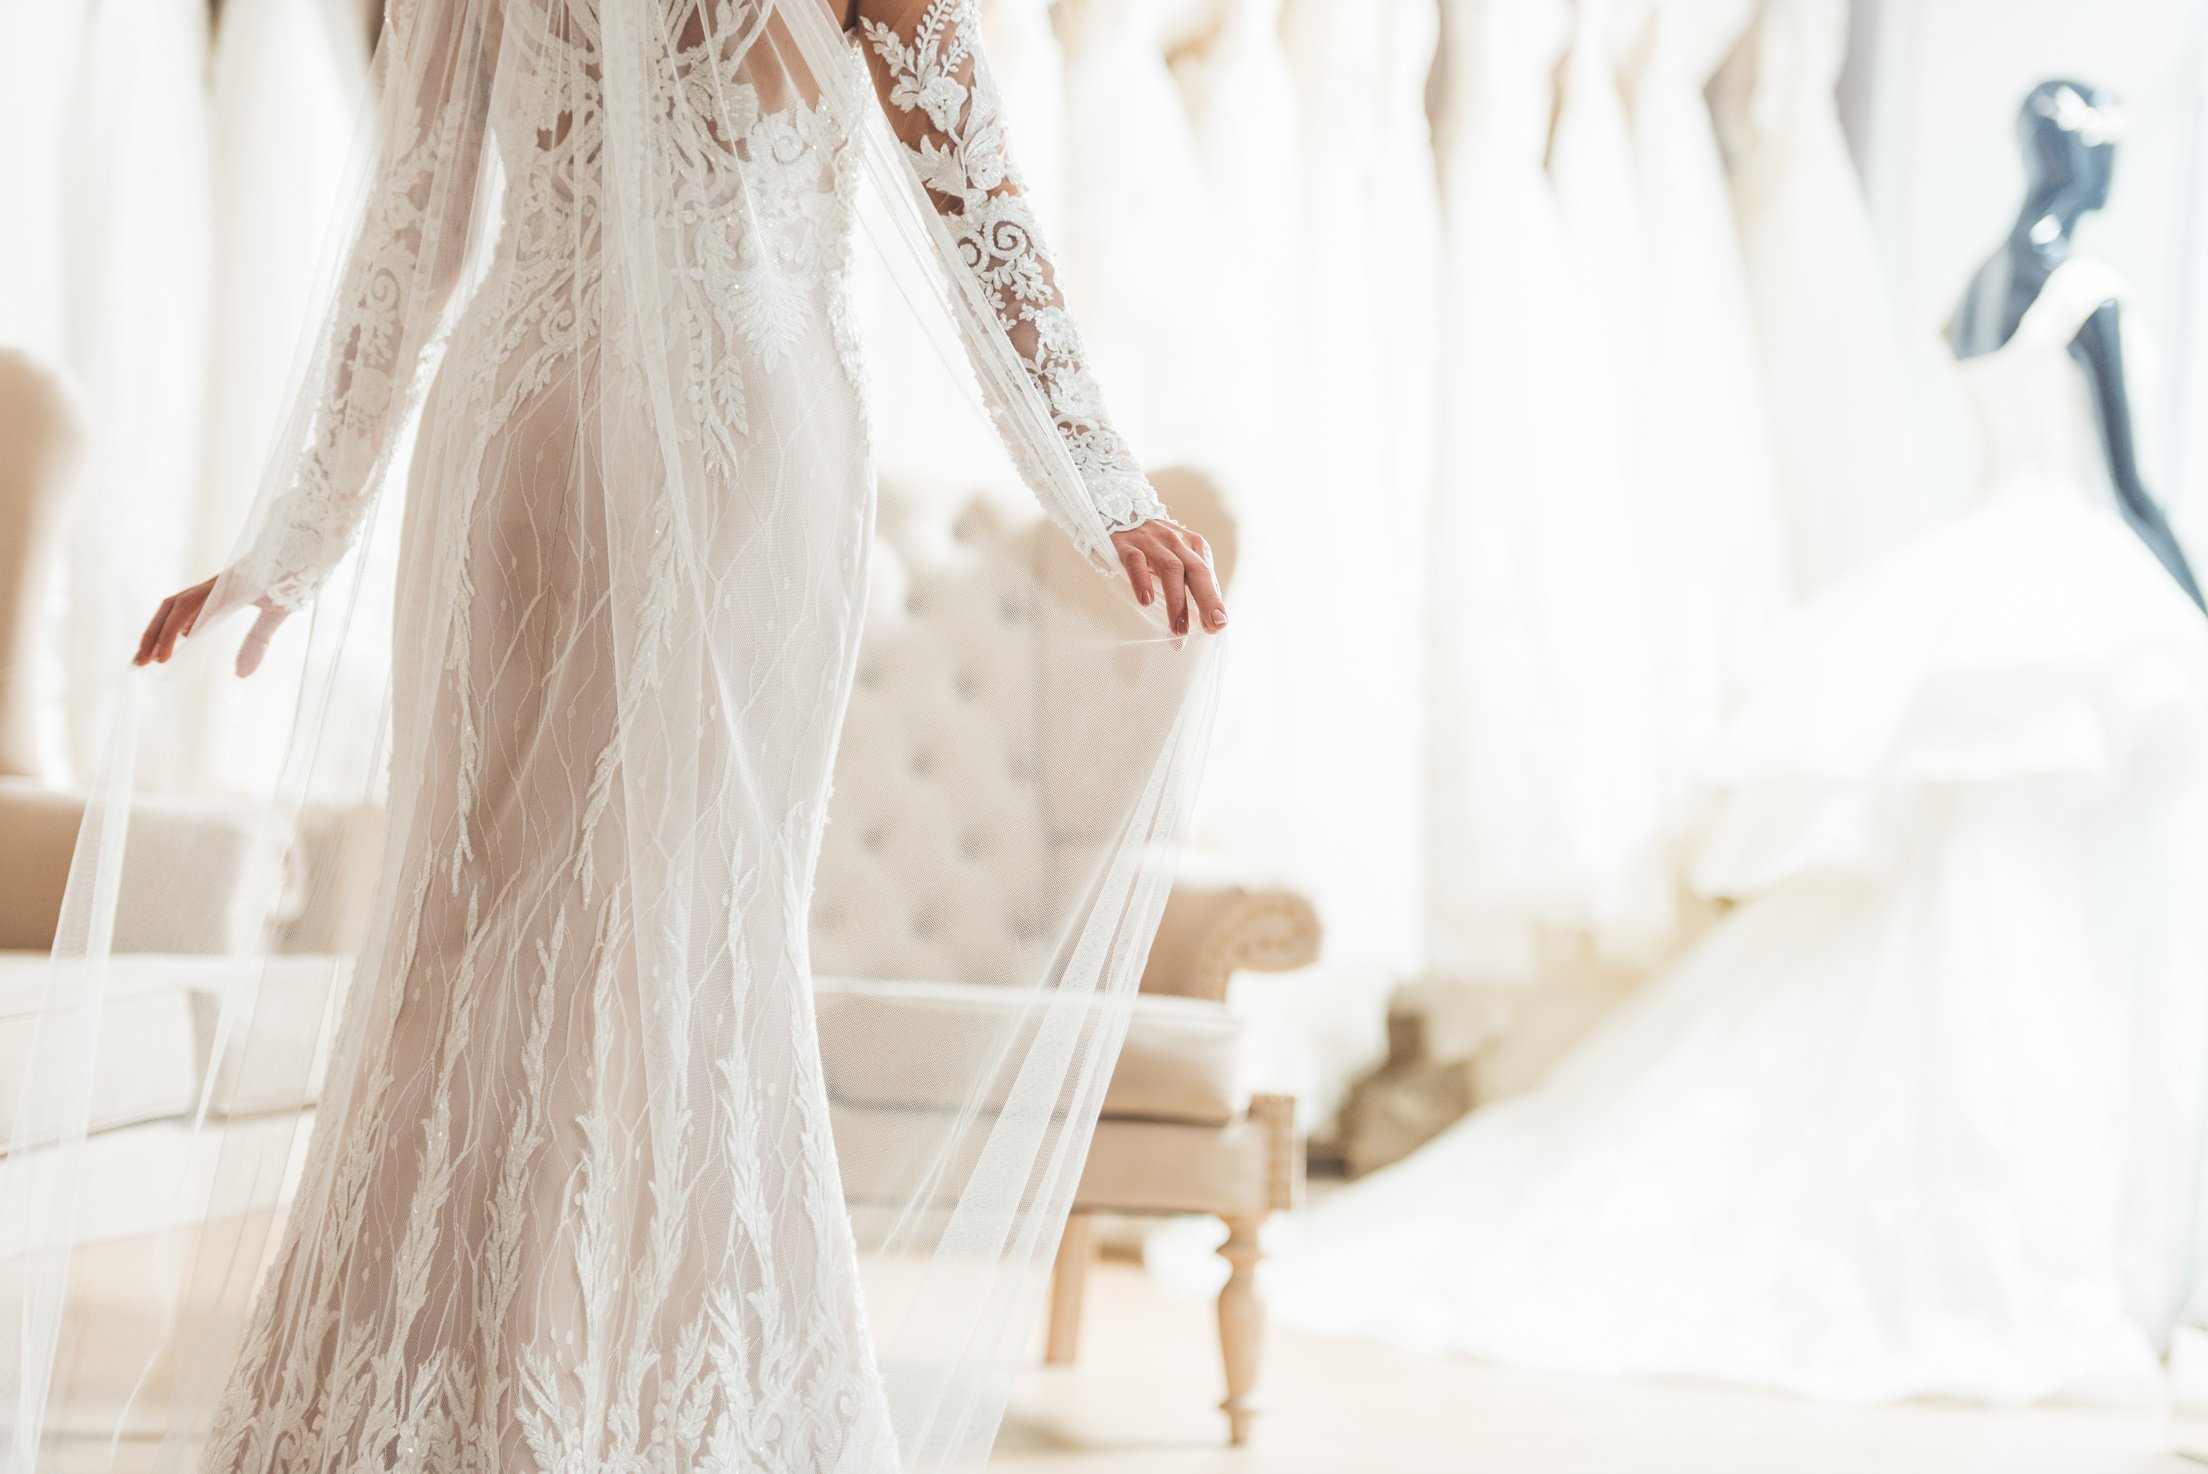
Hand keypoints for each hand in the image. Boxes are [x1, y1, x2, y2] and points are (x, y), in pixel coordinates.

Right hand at [134, 577, 289, 676]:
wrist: (306, 542)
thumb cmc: (296, 573)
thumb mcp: (280, 609)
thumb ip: (259, 640)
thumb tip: (241, 675)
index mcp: (222, 588)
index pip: (182, 611)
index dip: (166, 635)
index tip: (161, 660)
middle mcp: (214, 584)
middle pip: (170, 607)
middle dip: (151, 635)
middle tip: (139, 663)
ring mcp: (218, 583)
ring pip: (178, 604)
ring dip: (161, 628)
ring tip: (152, 654)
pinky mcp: (225, 585)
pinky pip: (193, 602)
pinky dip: (180, 619)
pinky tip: (184, 635)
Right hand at [1111, 519, 1226, 639]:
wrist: (1116, 513)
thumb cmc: (1151, 547)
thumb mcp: (1176, 559)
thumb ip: (1191, 585)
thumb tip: (1205, 621)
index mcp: (1193, 546)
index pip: (1208, 576)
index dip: (1214, 601)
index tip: (1217, 626)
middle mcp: (1176, 542)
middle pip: (1197, 571)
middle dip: (1207, 599)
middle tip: (1213, 625)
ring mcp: (1151, 542)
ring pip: (1170, 569)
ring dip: (1177, 601)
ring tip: (1178, 628)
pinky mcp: (1126, 545)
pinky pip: (1136, 562)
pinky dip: (1142, 581)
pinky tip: (1146, 601)